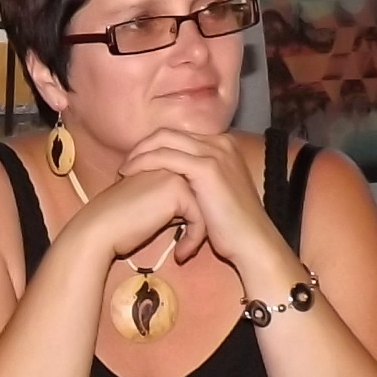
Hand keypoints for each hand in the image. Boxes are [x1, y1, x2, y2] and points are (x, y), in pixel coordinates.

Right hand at [65, 163, 199, 267]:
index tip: (187, 238)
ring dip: (199, 233)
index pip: (193, 186)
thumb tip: (194, 214)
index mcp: (161, 162)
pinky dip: (194, 239)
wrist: (99, 230)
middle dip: (202, 222)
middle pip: (203, 193)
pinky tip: (180, 254)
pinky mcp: (177, 190)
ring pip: (205, 205)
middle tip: (192, 246)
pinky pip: (199, 217)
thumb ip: (171, 202)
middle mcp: (170, 161)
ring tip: (186, 252)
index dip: (194, 212)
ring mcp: (174, 172)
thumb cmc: (119, 224)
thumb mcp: (150, 206)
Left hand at [117, 130, 289, 275]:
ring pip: (164, 140)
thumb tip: (174, 180)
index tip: (135, 162)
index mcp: (224, 146)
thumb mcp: (215, 194)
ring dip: (139, 153)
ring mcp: (215, 153)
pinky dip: (144, 162)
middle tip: (125, 164)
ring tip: (123, 170)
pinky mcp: (207, 167)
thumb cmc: (233, 227)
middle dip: (143, 146)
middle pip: (169, 133)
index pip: (179, 136)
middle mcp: (221, 143)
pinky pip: (165, 156)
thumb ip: (198, 180)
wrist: (252, 243)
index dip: (154, 146)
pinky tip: (130, 174)